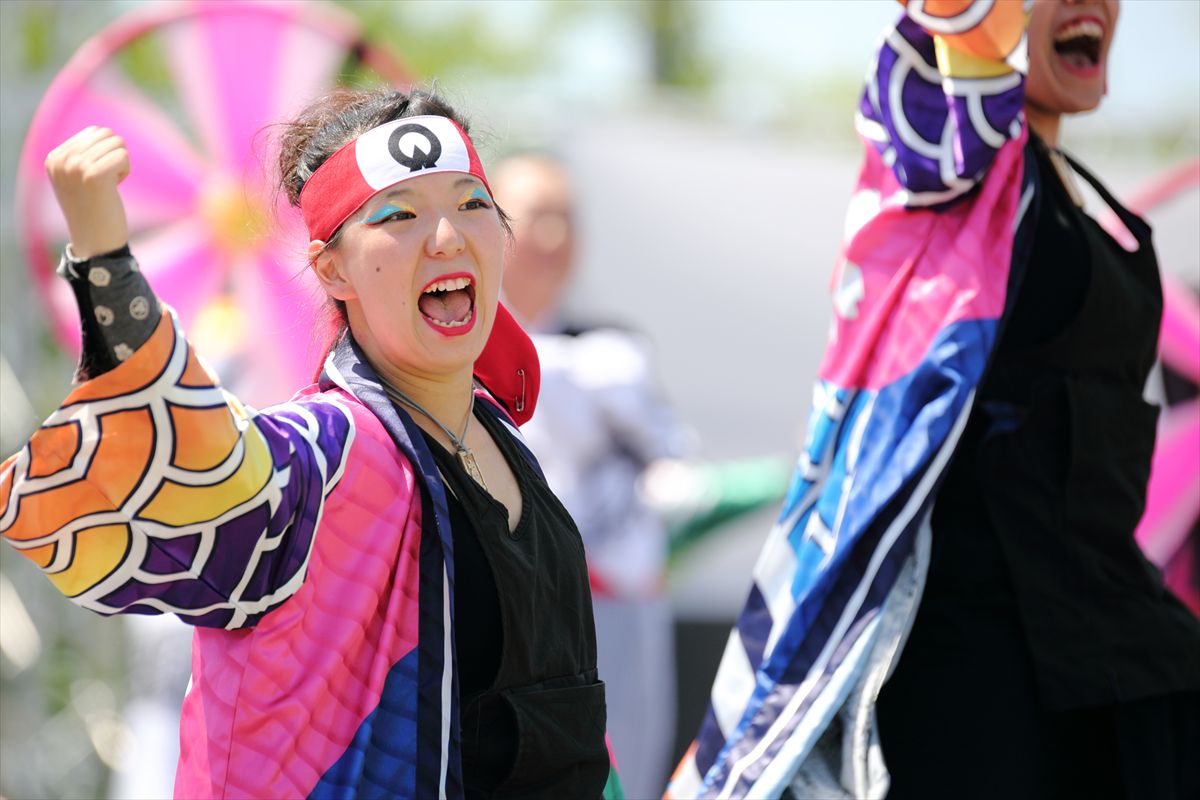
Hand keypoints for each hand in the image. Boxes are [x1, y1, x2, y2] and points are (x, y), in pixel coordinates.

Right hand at [44, 126, 129, 259]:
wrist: (95, 241)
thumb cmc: (93, 210)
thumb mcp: (76, 178)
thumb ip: (82, 154)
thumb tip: (103, 132)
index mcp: (54, 158)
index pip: (93, 131)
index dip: (105, 154)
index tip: (96, 179)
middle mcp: (61, 159)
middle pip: (106, 134)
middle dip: (114, 157)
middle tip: (106, 182)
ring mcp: (75, 166)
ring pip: (117, 143)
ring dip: (120, 165)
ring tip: (108, 186)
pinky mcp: (94, 174)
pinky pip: (123, 156)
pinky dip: (125, 171)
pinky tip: (114, 189)